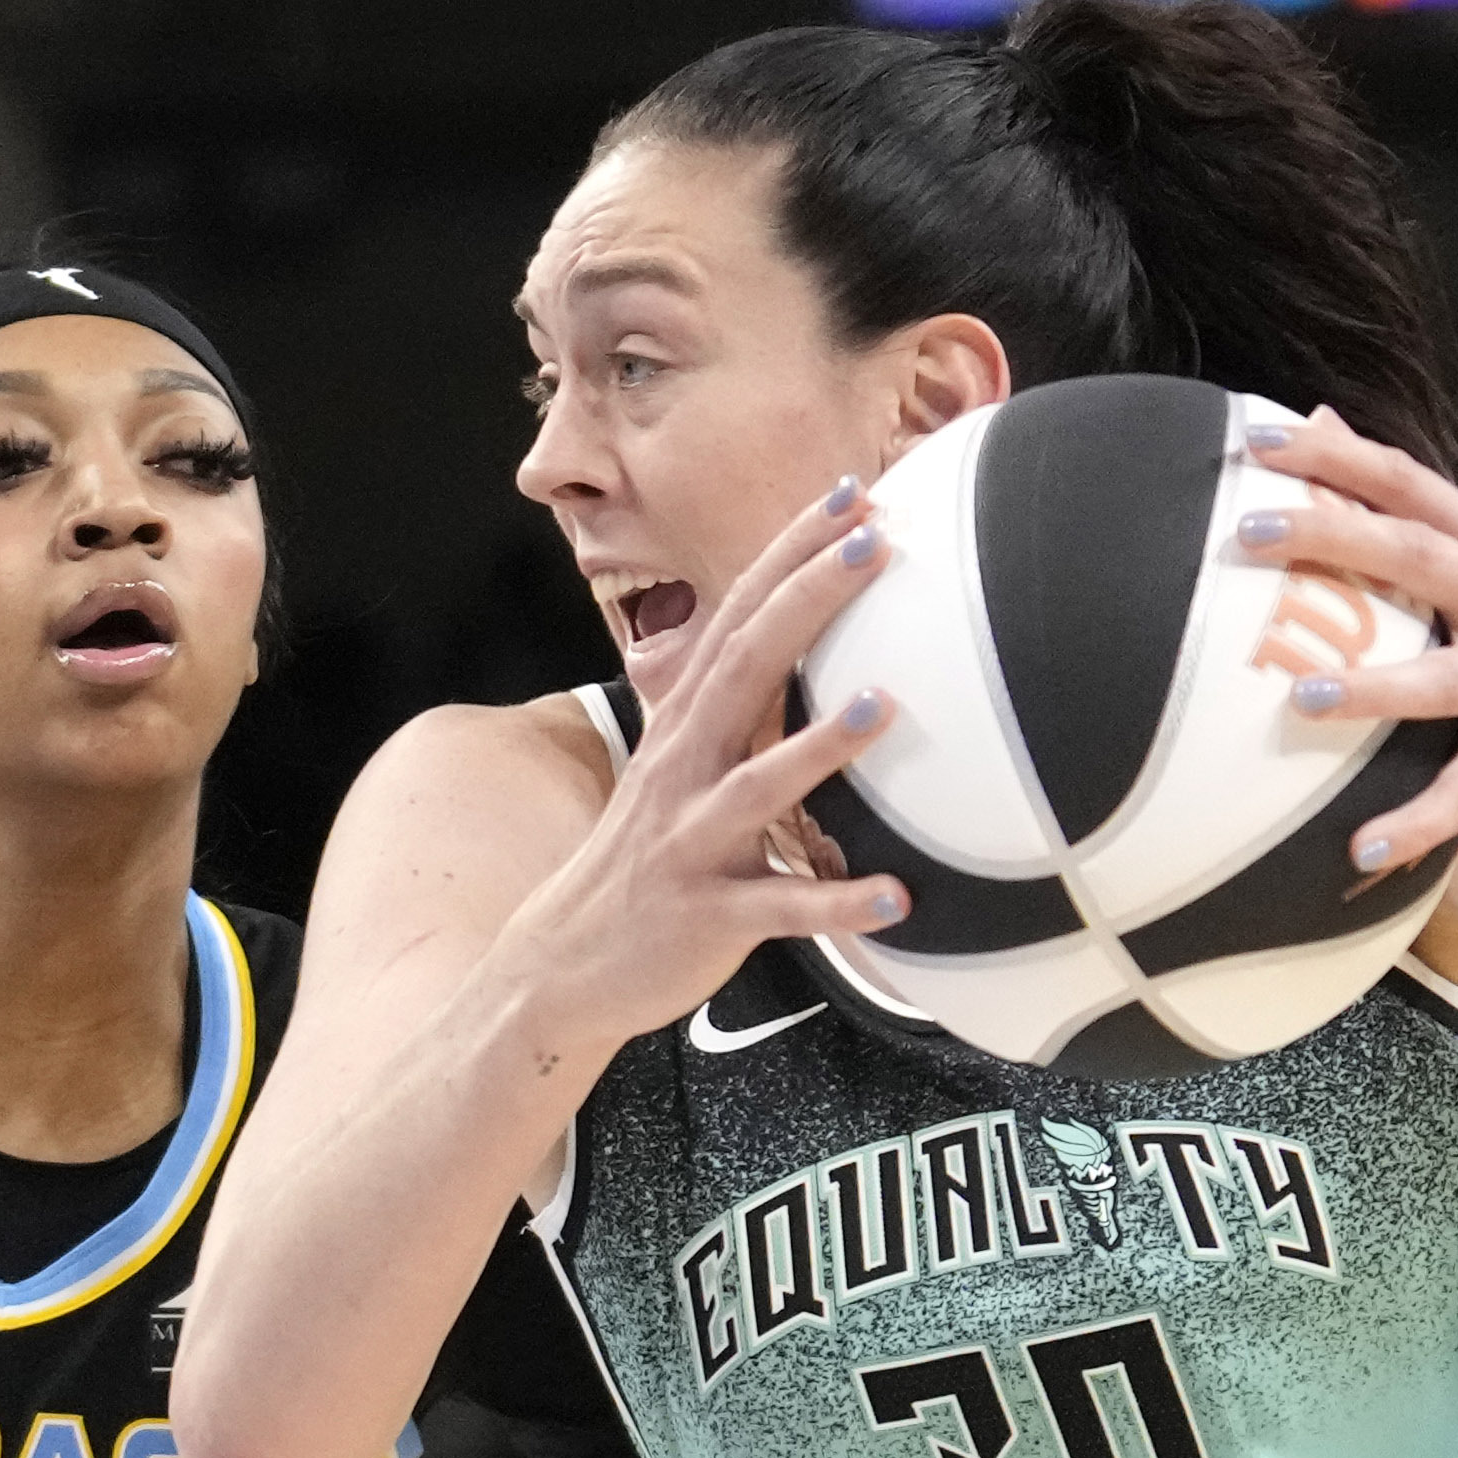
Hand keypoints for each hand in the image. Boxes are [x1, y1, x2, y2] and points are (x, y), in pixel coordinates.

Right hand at [495, 475, 907, 1053]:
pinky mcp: (709, 916)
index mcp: (686, 722)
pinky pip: (781, 909)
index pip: (741, 615)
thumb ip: (733, 705)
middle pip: (747, 664)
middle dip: (810, 599)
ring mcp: (694, 840)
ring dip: (823, 744)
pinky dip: (837, 904)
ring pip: (760, 784)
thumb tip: (790, 640)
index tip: (853, 496)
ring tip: (885, 704)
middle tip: (874, 541)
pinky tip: (896, 897)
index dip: (793, 553)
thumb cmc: (644, 858)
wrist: (561, 961)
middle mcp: (686, 767)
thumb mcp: (680, 763)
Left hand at [1232, 419, 1457, 877]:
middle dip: (1336, 538)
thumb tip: (1324, 428)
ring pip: (1449, 678)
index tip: (1259, 440)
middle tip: (1249, 531)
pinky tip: (1368, 847)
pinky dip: (1424, 819)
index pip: (1410, 484)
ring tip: (1302, 701)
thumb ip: (1413, 516)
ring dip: (1375, 688)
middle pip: (1419, 555)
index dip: (1339, 457)